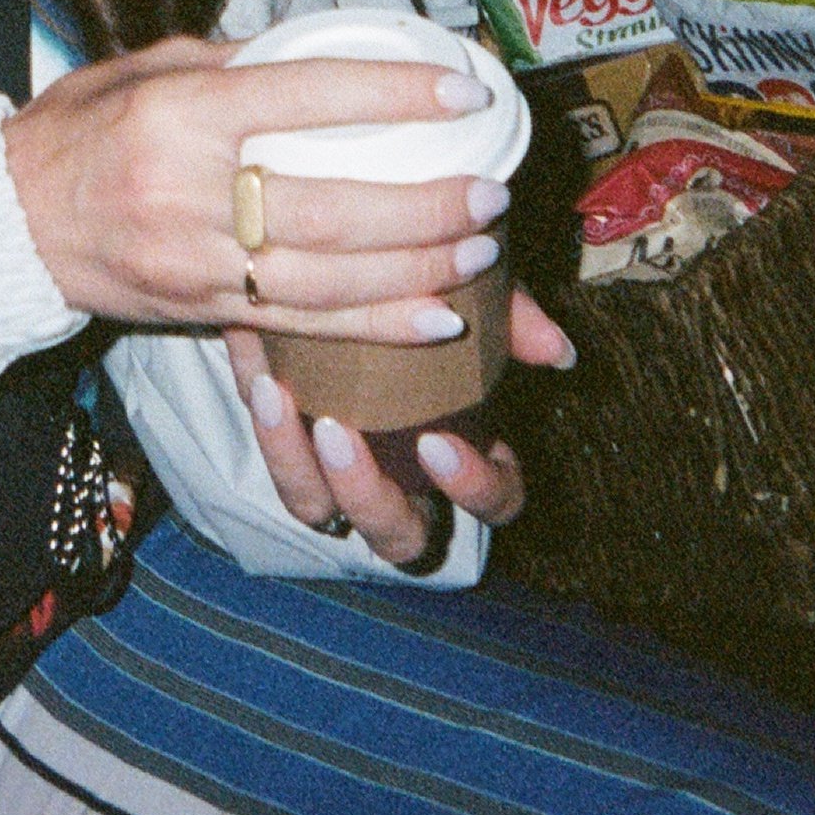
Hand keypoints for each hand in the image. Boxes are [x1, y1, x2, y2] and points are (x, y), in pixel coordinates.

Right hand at [3, 35, 510, 334]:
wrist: (4, 224)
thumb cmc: (78, 132)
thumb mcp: (147, 68)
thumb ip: (237, 63)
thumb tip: (329, 53)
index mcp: (180, 112)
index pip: (306, 96)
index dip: (392, 93)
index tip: (460, 89)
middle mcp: (189, 190)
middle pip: (332, 204)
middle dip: (425, 203)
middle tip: (490, 190)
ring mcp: (195, 260)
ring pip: (329, 276)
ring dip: (416, 268)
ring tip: (482, 249)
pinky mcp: (200, 310)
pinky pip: (304, 324)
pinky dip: (376, 323)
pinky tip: (435, 317)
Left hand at [226, 287, 577, 567]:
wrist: (340, 275)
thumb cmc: (427, 302)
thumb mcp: (471, 300)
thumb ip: (514, 321)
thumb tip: (558, 349)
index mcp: (467, 456)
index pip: (495, 501)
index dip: (474, 487)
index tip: (439, 443)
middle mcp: (405, 485)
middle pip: (398, 539)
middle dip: (369, 497)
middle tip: (341, 434)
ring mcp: (339, 477)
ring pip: (318, 511)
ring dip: (296, 464)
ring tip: (277, 400)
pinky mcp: (287, 448)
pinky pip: (274, 461)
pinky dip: (264, 426)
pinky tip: (256, 376)